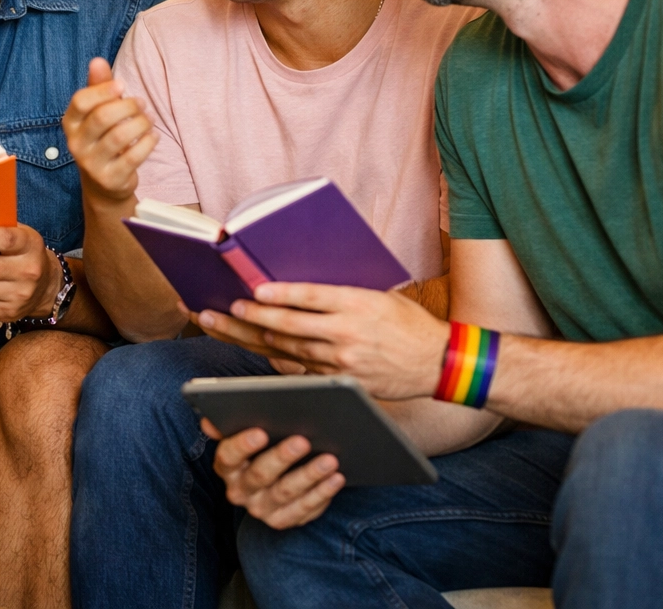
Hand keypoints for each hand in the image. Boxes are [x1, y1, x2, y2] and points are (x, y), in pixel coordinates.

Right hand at [62, 58, 157, 205]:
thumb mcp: (97, 112)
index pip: (80, 101)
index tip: (122, 85)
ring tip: (149, 119)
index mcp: (70, 124)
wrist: (103, 185)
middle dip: (128, 106)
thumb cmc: (102, 138)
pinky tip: (153, 136)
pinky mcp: (110, 179)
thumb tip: (97, 60)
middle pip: (102, 117)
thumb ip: (98, 87)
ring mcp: (91, 164)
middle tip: (141, 104)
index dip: (103, 90)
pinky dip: (148, 142)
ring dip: (141, 123)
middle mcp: (76, 145)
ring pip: (120, 136)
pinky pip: (133, 156)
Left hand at [201, 282, 449, 400]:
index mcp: (358, 304)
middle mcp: (347, 333)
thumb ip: (344, 292)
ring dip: (254, 336)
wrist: (438, 364)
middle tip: (224, 309)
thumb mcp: (381, 295)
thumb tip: (302, 281)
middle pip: (290, 326)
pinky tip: (254, 347)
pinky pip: (301, 369)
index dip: (280, 295)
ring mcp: (342, 361)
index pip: (311, 297)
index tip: (254, 290)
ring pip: (288, 349)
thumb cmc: (408, 323)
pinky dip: (276, 357)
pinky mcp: (341, 381)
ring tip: (224, 325)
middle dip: (253, 317)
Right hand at [209, 423, 344, 528]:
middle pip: (259, 475)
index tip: (260, 432)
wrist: (277, 474)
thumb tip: (209, 422)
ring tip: (330, 459)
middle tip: (303, 440)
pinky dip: (322, 493)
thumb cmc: (265, 440)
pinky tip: (336, 478)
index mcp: (226, 466)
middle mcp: (239, 490)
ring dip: (309, 475)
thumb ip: (233, 421)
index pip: (228, 456)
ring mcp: (261, 509)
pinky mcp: (283, 520)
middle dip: (282, 457)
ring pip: (285, 493)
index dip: (242, 445)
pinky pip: (304, 510)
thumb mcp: (248, 428)